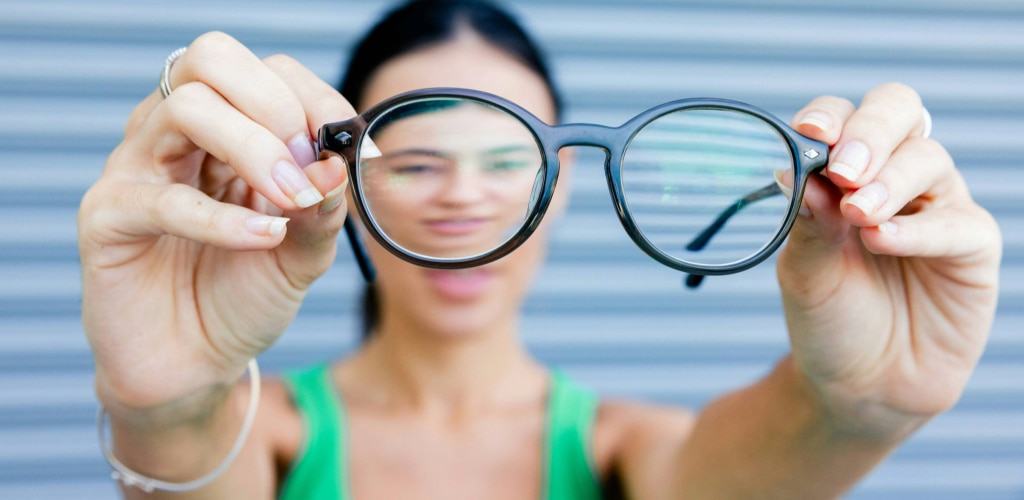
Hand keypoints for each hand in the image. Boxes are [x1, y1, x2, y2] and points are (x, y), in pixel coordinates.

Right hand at [78, 32, 352, 410]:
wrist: (195, 365)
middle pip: (213, 59)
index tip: (354, 146)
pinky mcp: (107, 216)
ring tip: (291, 202)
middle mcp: (175, 134)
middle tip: (308, 166)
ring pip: (186, 109)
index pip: (266, 71)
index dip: (315, 98)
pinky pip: (163, 199)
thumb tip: (338, 160)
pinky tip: (264, 238)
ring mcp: (135, 168)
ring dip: (255, 150)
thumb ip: (324, 207)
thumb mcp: (304, 251)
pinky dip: (224, 219)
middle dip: (277, 105)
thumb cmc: (243, 295)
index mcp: (225, 129)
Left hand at [776, 82, 1001, 436]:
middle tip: (844, 170)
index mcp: (845, 171)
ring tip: (858, 215)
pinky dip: (917, 230)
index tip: (811, 134)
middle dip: (870, 133)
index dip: (829, 115)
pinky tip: (884, 240)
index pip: (844, 116)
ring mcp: (935, 205)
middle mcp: (893, 176)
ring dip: (889, 182)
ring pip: (927, 158)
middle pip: (897, 113)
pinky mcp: (971, 245)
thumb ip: (807, 221)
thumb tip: (799, 171)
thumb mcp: (803, 269)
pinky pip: (954, 222)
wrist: (860, 384)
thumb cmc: (829, 317)